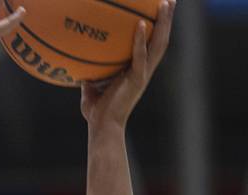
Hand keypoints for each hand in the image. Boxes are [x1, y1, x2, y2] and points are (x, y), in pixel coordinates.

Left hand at [81, 0, 174, 129]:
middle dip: (166, 20)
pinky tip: (139, 24)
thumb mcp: (91, 91)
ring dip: (162, 24)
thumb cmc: (97, 114)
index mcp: (136, 72)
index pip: (150, 46)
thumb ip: (89, 78)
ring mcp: (142, 75)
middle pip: (160, 41)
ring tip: (165, 3)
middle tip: (169, 0)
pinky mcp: (136, 80)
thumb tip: (78, 68)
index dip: (156, 30)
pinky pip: (140, 56)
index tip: (158, 11)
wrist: (103, 129)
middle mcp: (144, 71)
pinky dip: (140, 40)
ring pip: (158, 45)